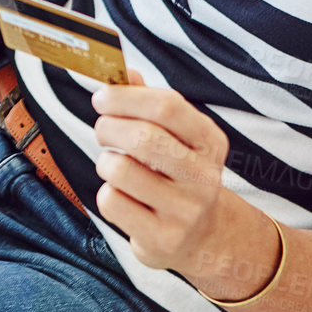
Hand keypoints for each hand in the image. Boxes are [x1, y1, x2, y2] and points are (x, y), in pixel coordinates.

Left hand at [90, 68, 232, 272]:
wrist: (200, 235)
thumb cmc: (175, 172)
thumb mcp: (173, 136)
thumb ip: (147, 101)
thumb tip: (122, 72)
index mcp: (209, 141)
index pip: (168, 106)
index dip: (126, 97)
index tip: (101, 98)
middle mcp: (204, 176)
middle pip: (144, 137)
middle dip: (109, 126)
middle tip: (102, 129)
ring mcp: (185, 211)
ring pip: (120, 170)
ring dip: (106, 162)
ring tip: (116, 166)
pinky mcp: (163, 239)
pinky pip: (112, 202)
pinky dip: (107, 194)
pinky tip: (124, 198)